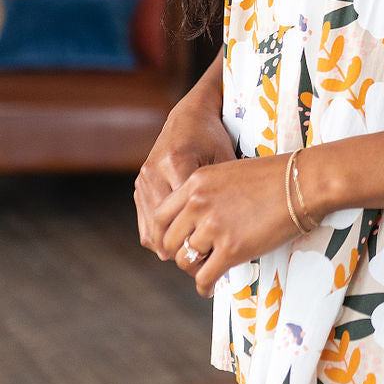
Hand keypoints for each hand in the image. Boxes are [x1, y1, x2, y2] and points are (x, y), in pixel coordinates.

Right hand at [135, 99, 236, 259]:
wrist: (188, 118)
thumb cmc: (214, 138)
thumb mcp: (226, 159)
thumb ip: (228, 190)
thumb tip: (244, 224)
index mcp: (178, 162)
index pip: (185, 214)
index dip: (200, 238)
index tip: (215, 255)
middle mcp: (155, 171)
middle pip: (165, 227)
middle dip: (182, 249)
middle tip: (202, 265)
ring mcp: (143, 179)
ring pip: (151, 229)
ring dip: (169, 247)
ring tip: (191, 259)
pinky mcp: (139, 186)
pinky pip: (145, 223)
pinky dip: (160, 238)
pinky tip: (179, 245)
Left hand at [150, 150, 305, 298]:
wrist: (303, 182)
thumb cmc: (275, 176)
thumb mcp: (229, 173)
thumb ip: (208, 193)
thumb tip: (199, 217)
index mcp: (196, 182)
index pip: (161, 215)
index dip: (167, 234)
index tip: (178, 242)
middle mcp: (198, 203)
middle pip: (170, 240)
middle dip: (180, 253)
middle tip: (194, 259)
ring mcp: (214, 227)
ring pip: (186, 261)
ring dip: (195, 269)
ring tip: (206, 271)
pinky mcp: (232, 249)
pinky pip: (205, 277)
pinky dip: (205, 286)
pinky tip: (211, 287)